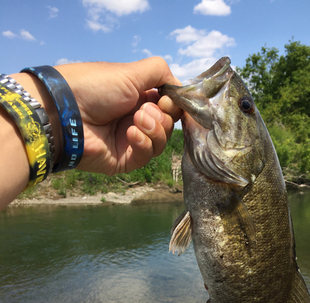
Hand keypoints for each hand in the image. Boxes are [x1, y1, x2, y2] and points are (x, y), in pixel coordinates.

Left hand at [55, 57, 181, 174]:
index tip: (167, 99)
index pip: (169, 105)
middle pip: (168, 124)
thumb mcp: (131, 72)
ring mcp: (130, 141)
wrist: (65, 113)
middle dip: (163, 117)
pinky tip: (130, 133)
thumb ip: (160, 72)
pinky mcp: (124, 160)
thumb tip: (179, 86)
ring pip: (161, 141)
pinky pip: (146, 155)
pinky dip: (143, 143)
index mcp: (137, 97)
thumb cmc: (95, 87)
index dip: (173, 104)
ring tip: (136, 120)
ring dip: (154, 129)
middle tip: (144, 110)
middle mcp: (135, 119)